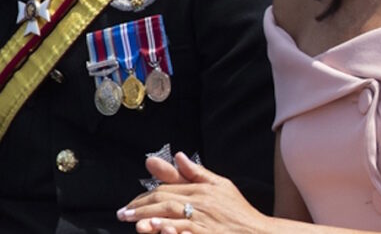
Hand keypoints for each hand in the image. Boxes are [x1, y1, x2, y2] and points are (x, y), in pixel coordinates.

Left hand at [118, 152, 269, 233]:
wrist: (258, 232)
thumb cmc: (238, 211)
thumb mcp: (221, 186)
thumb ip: (197, 173)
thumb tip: (179, 155)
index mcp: (202, 189)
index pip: (167, 188)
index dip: (146, 195)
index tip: (130, 204)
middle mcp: (201, 202)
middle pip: (165, 200)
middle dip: (141, 207)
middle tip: (122, 214)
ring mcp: (204, 220)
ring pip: (174, 214)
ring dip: (152, 218)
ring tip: (135, 223)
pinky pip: (188, 231)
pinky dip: (173, 230)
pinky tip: (161, 230)